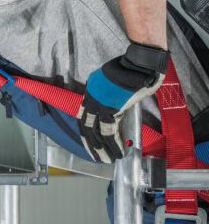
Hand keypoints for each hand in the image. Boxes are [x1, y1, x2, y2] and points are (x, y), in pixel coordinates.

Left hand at [78, 41, 168, 162]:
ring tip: (108, 159)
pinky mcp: (110, 108)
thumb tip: (113, 112)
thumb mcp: (113, 83)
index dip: (87, 132)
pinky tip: (117, 152)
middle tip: (96, 157)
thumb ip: (109, 97)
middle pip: (86, 126)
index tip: (90, 143)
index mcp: (90, 91)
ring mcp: (98, 103)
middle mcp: (90, 97)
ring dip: (102, 148)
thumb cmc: (132, 71)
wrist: (139, 63)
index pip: (83, 116)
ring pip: (96, 131)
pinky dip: (113, 144)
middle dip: (91, 144)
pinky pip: (109, 131)